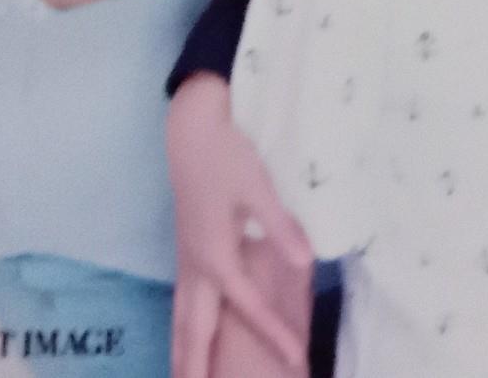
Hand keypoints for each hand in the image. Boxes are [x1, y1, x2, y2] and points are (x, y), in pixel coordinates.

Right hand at [168, 75, 311, 376]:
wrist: (192, 133)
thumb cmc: (228, 158)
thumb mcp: (260, 191)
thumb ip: (281, 229)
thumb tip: (306, 263)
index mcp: (217, 258)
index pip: (250, 309)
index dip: (275, 336)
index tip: (295, 360)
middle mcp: (197, 268)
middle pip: (195, 331)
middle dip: (197, 367)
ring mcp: (186, 261)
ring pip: (181, 320)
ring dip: (184, 352)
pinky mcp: (186, 251)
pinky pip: (181, 304)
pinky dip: (182, 329)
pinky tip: (186, 334)